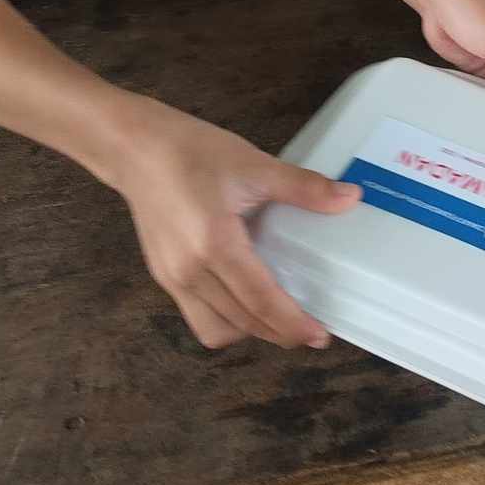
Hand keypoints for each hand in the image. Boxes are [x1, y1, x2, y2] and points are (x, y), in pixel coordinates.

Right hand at [116, 99, 358, 349]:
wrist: (135, 147)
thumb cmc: (191, 151)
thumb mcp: (254, 164)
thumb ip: (304, 187)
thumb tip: (350, 198)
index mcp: (214, 244)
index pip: (259, 300)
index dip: (292, 324)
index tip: (319, 337)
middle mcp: (190, 271)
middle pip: (241, 322)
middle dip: (278, 333)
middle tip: (310, 331)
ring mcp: (172, 278)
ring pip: (216, 328)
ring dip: (251, 331)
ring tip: (279, 318)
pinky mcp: (163, 276)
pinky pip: (197, 315)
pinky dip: (226, 318)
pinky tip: (245, 299)